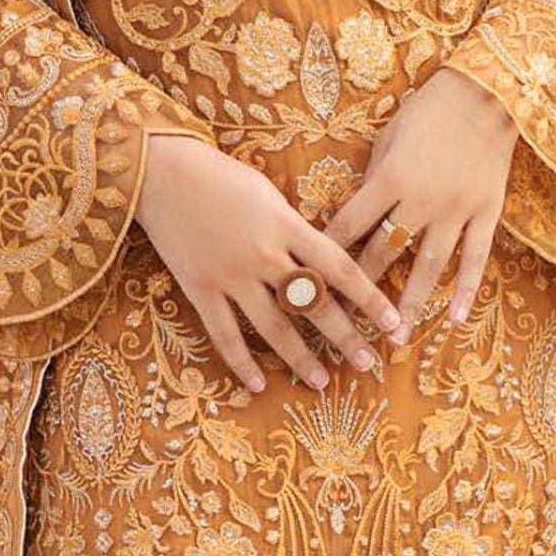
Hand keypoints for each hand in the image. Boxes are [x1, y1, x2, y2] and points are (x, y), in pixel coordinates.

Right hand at [134, 133, 403, 392]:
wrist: (163, 172)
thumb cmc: (221, 174)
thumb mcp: (268, 193)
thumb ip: (293, 229)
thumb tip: (318, 263)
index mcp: (286, 223)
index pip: (339, 266)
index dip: (369, 296)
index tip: (393, 319)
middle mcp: (263, 254)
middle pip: (312, 303)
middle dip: (344, 335)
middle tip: (369, 362)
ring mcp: (230, 275)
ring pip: (273, 327)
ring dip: (300, 357)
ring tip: (322, 381)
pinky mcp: (200, 288)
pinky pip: (224, 334)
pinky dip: (241, 362)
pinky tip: (258, 383)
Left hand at [319, 66, 519, 344]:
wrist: (483, 93)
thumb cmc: (427, 110)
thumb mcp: (388, 138)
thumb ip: (375, 178)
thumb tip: (360, 213)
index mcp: (389, 180)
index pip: (349, 226)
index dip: (328, 253)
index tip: (314, 278)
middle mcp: (421, 201)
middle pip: (385, 254)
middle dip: (363, 289)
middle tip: (347, 324)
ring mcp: (456, 210)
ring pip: (429, 266)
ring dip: (411, 303)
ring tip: (397, 337)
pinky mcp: (487, 212)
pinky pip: (475, 258)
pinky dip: (466, 290)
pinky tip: (456, 319)